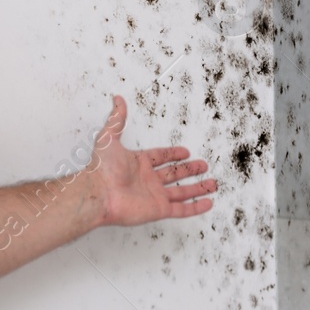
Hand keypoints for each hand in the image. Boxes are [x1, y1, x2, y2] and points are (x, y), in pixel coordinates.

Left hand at [82, 94, 215, 225]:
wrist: (98, 193)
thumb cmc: (101, 169)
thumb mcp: (109, 137)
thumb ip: (117, 119)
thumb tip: (117, 100)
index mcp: (138, 164)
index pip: (160, 157)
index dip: (173, 154)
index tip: (185, 152)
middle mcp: (147, 180)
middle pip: (174, 174)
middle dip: (189, 170)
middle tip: (203, 165)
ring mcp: (154, 196)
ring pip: (181, 192)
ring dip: (197, 188)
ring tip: (212, 184)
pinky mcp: (158, 210)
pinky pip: (181, 209)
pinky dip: (195, 207)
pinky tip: (207, 202)